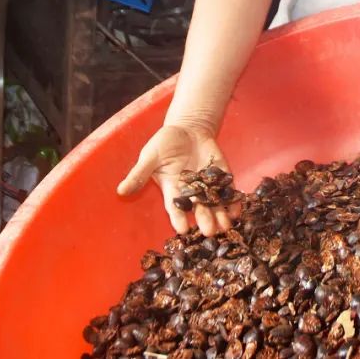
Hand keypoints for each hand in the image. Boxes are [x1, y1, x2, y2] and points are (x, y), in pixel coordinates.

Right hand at [116, 124, 238, 235]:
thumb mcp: (150, 156)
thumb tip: (120, 191)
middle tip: (210, 231)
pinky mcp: (222, 177)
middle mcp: (191, 193)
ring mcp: (208, 186)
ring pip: (216, 205)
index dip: (179, 218)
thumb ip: (139, 174)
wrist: (188, 128)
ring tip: (226, 225)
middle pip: (199, 210)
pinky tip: (239, 208)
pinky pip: (229, 192)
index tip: (183, 229)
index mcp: (172, 190)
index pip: (175, 208)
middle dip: (205, 220)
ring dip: (221, 216)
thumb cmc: (164, 142)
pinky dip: (234, 201)